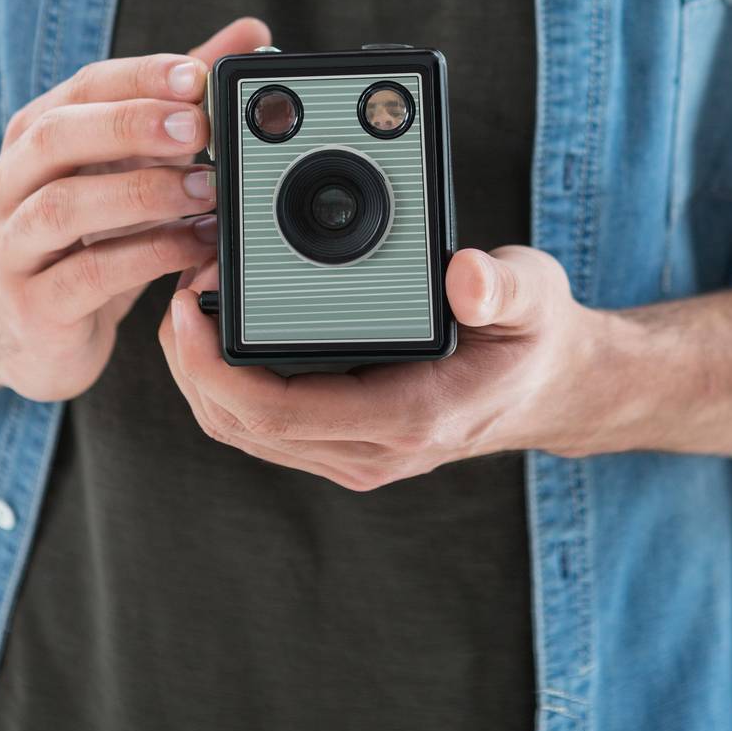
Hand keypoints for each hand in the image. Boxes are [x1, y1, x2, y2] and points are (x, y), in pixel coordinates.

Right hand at [0, 14, 271, 400]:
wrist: (24, 328)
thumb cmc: (84, 231)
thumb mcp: (130, 160)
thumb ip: (184, 96)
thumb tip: (251, 33)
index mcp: (36, 134)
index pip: (82, 87)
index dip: (139, 77)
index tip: (196, 76)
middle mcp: (12, 181)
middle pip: (56, 136)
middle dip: (130, 124)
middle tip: (198, 127)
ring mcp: (14, 245)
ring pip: (63, 206)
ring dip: (143, 193)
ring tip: (208, 189)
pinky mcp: (32, 306)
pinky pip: (87, 275)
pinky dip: (147, 256)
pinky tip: (194, 245)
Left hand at [158, 242, 604, 488]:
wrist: (553, 388)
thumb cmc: (537, 337)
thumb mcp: (533, 296)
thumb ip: (501, 287)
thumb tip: (466, 279)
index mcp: (409, 416)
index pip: (277, 411)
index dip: (213, 364)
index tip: (187, 301)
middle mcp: (373, 449)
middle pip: (242, 426)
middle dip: (191, 360)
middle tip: (178, 283)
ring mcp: (356, 451)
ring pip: (244, 431)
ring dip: (200, 373)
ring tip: (187, 301)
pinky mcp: (346, 439)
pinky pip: (264, 426)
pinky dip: (226, 383)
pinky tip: (217, 332)